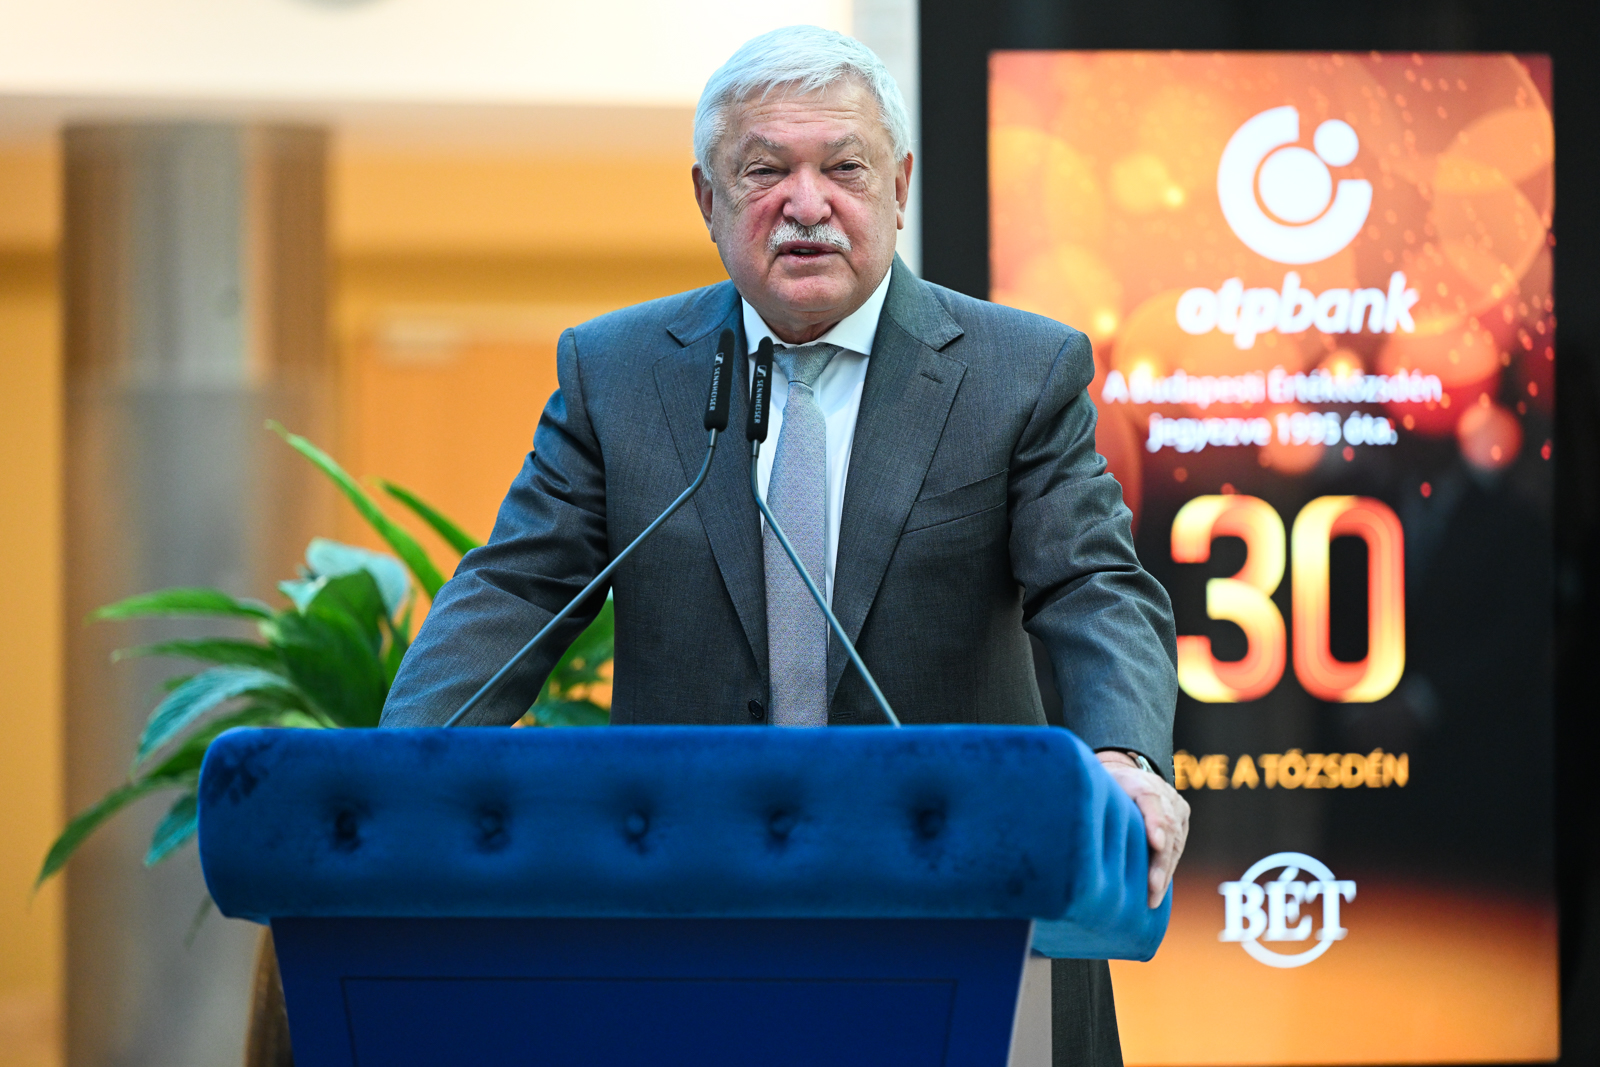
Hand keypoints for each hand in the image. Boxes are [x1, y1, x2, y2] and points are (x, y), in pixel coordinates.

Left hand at [1096, 751, 1189, 907]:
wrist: (1126, 775)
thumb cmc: (1105, 788)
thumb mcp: (1094, 787)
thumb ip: (1089, 803)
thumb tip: (1068, 828)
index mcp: (1136, 781)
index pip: (1150, 798)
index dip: (1155, 822)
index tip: (1156, 843)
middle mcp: (1162, 793)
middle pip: (1168, 826)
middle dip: (1161, 860)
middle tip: (1152, 887)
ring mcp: (1176, 807)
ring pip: (1176, 842)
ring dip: (1165, 872)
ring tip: (1154, 897)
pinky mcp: (1182, 820)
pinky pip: (1178, 847)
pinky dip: (1167, 870)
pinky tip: (1158, 890)